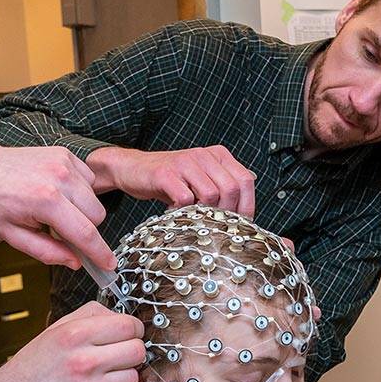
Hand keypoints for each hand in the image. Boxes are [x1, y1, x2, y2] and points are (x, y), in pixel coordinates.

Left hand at [0, 144, 114, 268]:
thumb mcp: (14, 236)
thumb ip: (47, 252)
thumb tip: (75, 261)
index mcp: (45, 201)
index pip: (85, 233)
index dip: (100, 252)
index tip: (109, 265)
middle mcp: (59, 178)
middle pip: (97, 216)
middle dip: (85, 229)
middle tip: (62, 231)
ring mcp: (64, 162)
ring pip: (95, 199)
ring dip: (82, 210)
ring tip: (55, 209)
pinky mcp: (66, 154)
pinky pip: (89, 181)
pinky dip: (79, 192)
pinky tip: (58, 193)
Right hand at [0, 302, 144, 381]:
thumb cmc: (39, 360)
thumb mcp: (60, 325)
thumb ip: (94, 314)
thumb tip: (125, 319)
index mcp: (76, 334)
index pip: (129, 326)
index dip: (134, 328)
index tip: (130, 333)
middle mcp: (83, 361)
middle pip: (137, 351)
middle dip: (132, 350)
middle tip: (119, 353)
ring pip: (132, 377)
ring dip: (122, 375)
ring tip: (104, 373)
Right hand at [89, 145, 255, 215]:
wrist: (134, 169)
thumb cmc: (171, 181)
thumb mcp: (201, 180)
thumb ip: (223, 189)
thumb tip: (246, 213)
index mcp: (218, 155)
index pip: (245, 181)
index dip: (247, 206)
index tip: (240, 224)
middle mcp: (204, 155)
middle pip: (230, 189)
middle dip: (227, 213)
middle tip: (215, 226)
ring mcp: (185, 163)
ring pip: (211, 194)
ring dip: (205, 213)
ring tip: (195, 220)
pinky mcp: (166, 173)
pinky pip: (185, 198)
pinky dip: (184, 212)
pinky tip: (177, 215)